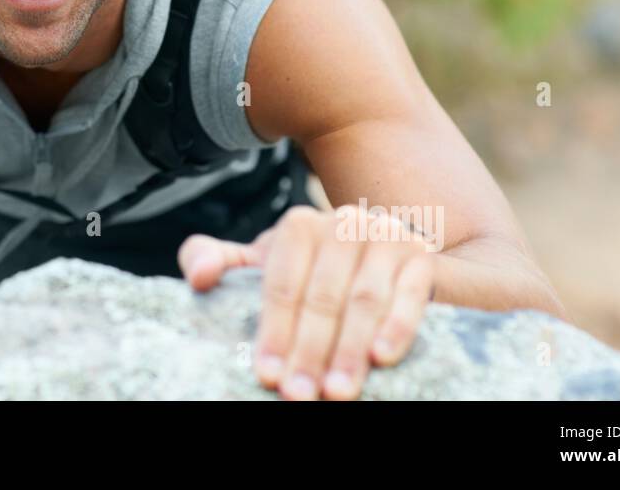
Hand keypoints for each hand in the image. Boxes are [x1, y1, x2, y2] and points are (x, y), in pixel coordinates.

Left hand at [177, 203, 435, 399]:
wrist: (387, 262)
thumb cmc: (313, 271)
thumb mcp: (266, 264)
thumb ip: (222, 263)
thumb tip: (198, 276)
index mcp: (299, 226)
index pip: (281, 283)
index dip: (273, 331)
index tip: (267, 374)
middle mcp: (343, 224)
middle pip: (322, 296)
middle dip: (309, 350)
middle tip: (299, 395)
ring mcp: (385, 238)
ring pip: (364, 299)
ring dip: (349, 349)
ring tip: (337, 391)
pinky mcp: (421, 258)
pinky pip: (411, 296)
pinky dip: (397, 327)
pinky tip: (382, 358)